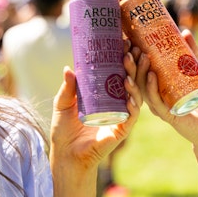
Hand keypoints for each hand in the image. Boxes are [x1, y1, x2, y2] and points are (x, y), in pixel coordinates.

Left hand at [49, 51, 140, 173]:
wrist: (66, 155)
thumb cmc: (64, 130)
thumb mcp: (62, 104)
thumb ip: (67, 88)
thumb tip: (68, 68)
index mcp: (104, 94)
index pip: (116, 72)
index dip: (122, 57)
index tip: (124, 42)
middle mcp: (115, 103)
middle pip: (129, 80)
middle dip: (133, 65)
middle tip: (130, 50)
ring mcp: (121, 116)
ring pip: (134, 95)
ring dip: (134, 81)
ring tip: (128, 69)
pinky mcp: (122, 130)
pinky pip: (132, 116)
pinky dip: (133, 106)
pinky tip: (130, 96)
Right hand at [135, 29, 197, 148]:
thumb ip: (194, 53)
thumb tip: (184, 32)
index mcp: (159, 84)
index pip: (141, 69)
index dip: (133, 57)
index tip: (130, 41)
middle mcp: (155, 95)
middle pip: (137, 78)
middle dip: (132, 63)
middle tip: (134, 48)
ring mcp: (160, 105)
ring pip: (143, 89)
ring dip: (140, 72)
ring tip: (143, 57)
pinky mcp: (167, 115)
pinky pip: (155, 101)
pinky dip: (151, 88)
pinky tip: (151, 76)